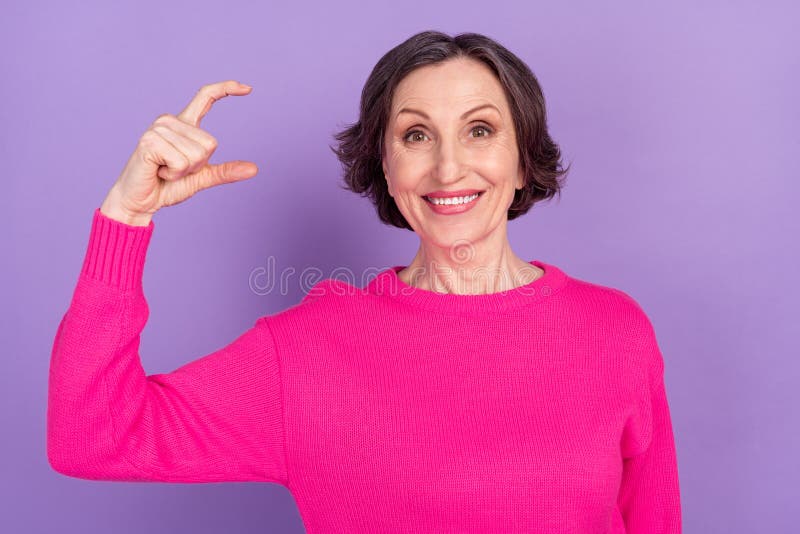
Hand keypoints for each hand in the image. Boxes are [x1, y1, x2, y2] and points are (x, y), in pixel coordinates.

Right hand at [100, 80, 257, 225]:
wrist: (141, 202)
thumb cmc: (167, 187)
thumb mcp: (202, 177)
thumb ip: (225, 171)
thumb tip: (254, 169)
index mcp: (184, 125)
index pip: (206, 97)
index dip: (226, 89)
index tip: (249, 89)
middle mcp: (170, 121)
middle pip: (210, 144)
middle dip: (198, 166)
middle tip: (174, 169)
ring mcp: (158, 128)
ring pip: (197, 154)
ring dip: (184, 171)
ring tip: (164, 170)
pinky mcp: (149, 141)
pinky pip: (181, 162)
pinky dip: (173, 174)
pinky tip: (158, 171)